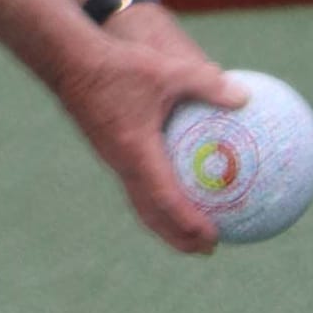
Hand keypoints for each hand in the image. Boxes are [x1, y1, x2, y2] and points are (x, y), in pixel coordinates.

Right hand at [65, 5, 246, 255]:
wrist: (68, 62)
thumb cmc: (118, 65)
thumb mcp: (168, 70)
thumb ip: (206, 83)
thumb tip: (244, 97)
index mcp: (137, 152)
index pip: (166, 200)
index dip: (189, 224)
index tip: (212, 239)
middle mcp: (122, 164)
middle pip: (151, 215)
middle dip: (178, 238)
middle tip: (206, 250)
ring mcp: (113, 159)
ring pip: (139, 203)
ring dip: (164, 223)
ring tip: (189, 232)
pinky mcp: (109, 150)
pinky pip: (135, 184)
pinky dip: (155, 199)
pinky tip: (173, 186)